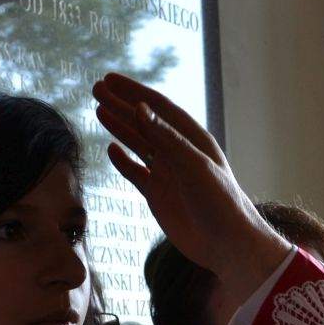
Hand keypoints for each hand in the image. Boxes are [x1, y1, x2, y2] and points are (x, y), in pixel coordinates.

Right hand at [92, 73, 288, 309]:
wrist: (227, 245)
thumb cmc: (219, 202)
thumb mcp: (193, 165)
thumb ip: (166, 137)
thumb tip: (139, 108)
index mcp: (192, 139)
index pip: (158, 108)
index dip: (134, 92)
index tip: (109, 79)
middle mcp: (179, 153)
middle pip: (144, 122)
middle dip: (121, 104)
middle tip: (96, 88)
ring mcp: (167, 174)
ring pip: (138, 144)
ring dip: (119, 127)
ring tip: (98, 109)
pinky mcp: (159, 196)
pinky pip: (137, 173)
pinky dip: (123, 161)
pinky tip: (110, 149)